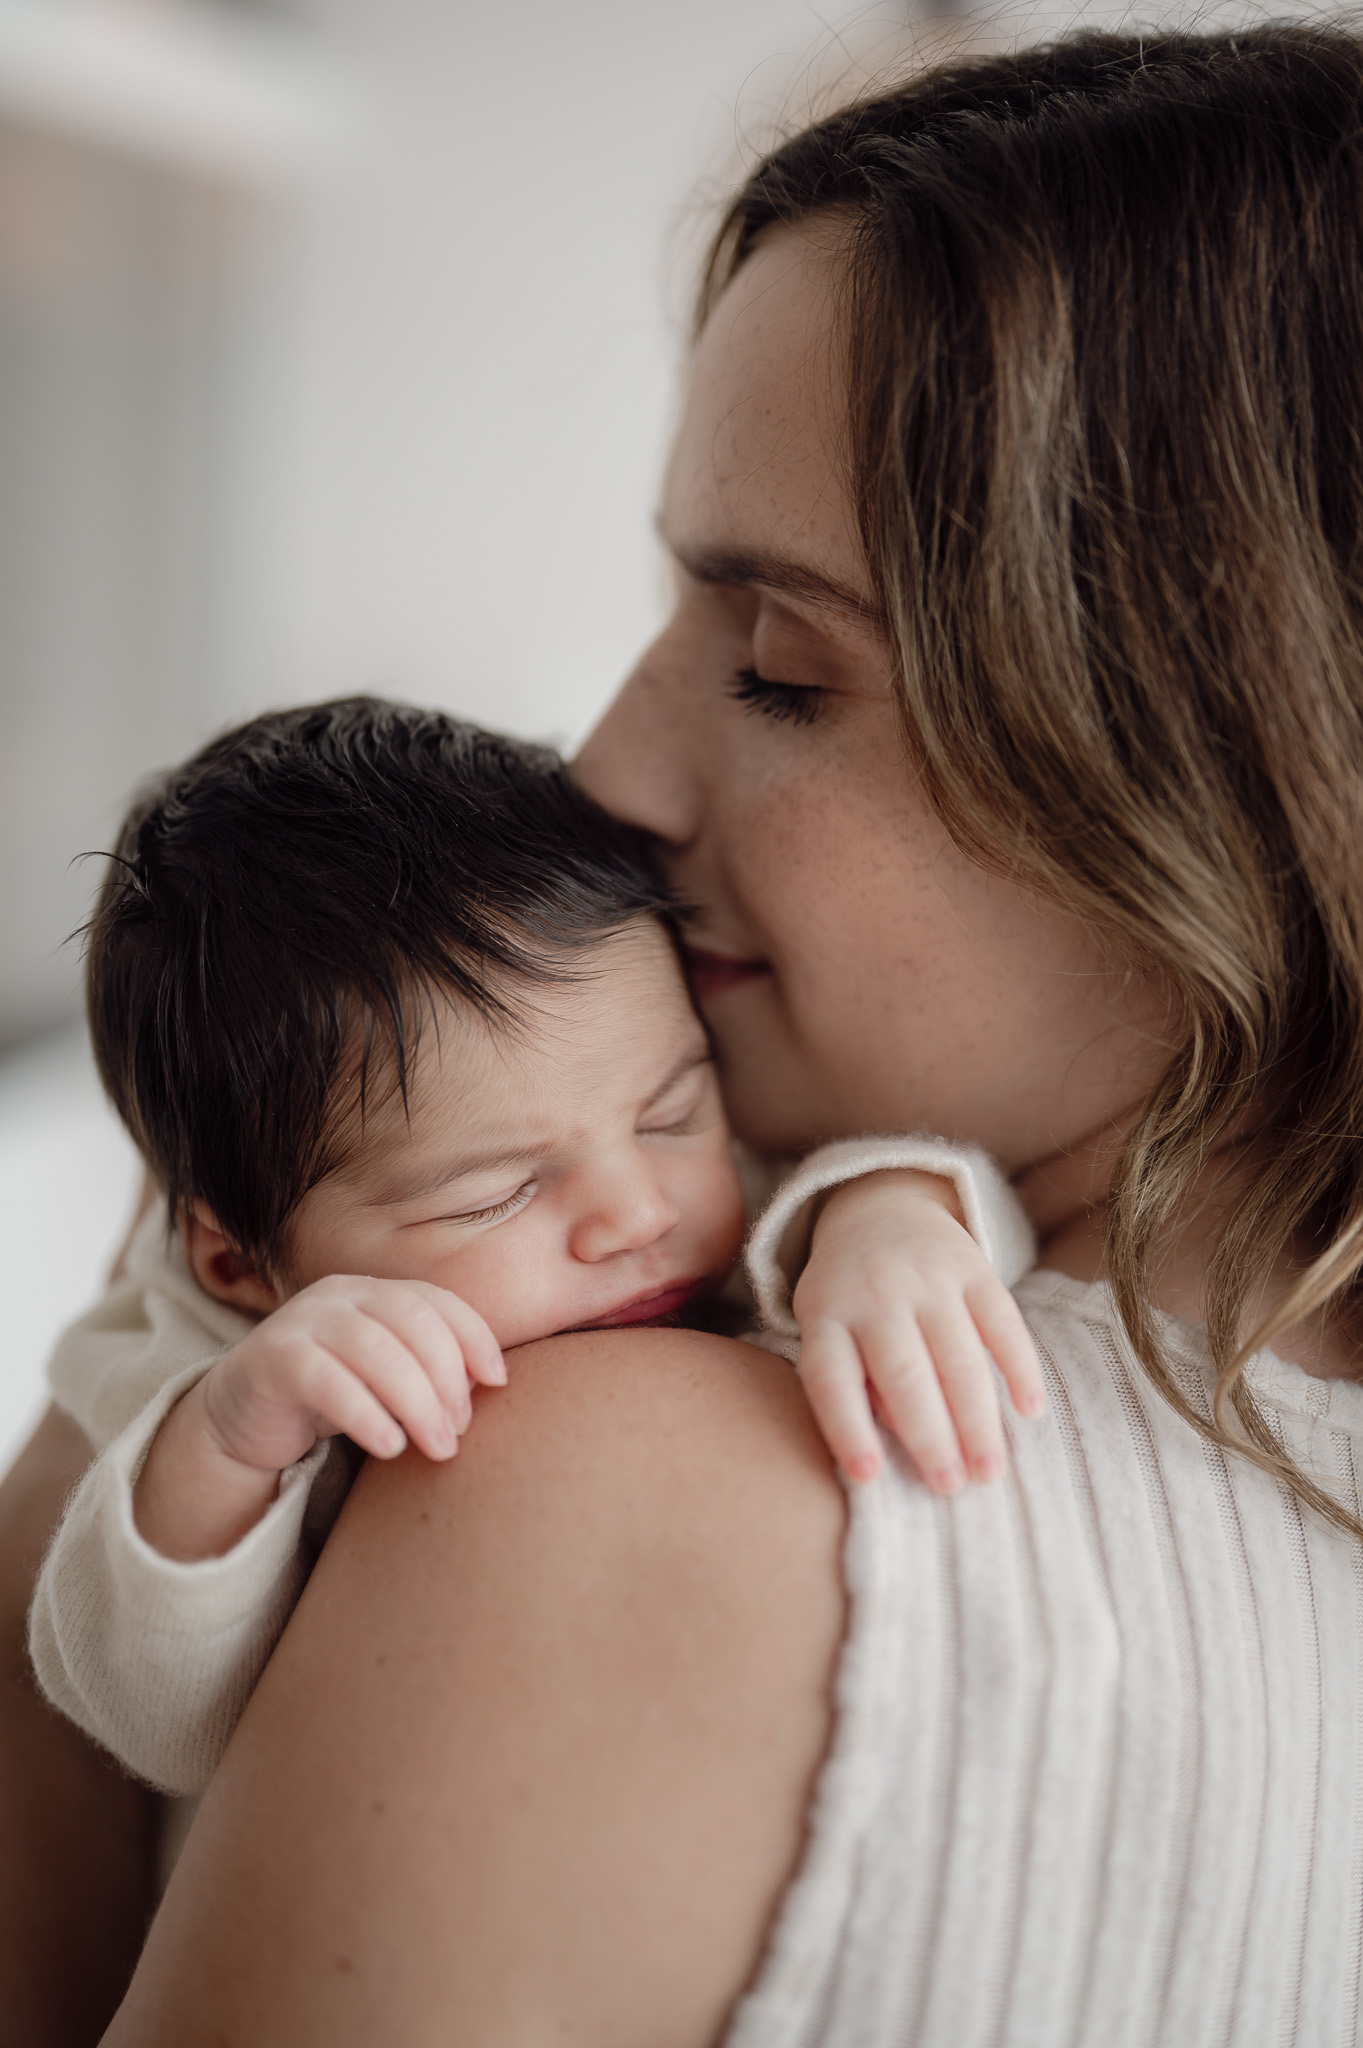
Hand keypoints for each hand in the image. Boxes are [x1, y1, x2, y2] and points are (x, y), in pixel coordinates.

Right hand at [199, 1274, 504, 1472]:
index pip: (436, 1302)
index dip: (474, 1337)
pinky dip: (367, 1414)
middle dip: (447, 1379)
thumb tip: (491, 1383)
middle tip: (459, 1432)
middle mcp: (340, 1294)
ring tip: (437, 1447)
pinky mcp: (273, 1358)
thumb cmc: (329, 1397)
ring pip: (376, 1352)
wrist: (240, 1418)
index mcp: (373, 1292)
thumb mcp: (383, 1378)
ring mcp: (303, 1320)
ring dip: (417, 1403)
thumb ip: (427, 1370)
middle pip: (413, 1324)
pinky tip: (389, 1446)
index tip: (498, 1382)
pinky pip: (329, 1381)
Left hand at [793, 1170, 1043, 1492]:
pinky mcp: (973, 1266)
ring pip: (957, 1355)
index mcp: (825, 1315)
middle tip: (950, 1488)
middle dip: (930, 1436)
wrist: (879, 1208)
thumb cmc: (849, 1299)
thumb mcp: (827, 1331)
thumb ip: (852, 1384)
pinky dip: (1019, 1366)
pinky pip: (1002, 1321)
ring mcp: (926, 1278)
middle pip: (903, 1373)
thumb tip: (893, 1437)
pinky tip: (1029, 1409)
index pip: (830, 1378)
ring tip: (990, 1471)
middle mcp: (873, 1294)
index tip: (869, 1478)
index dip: (848, 1429)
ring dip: (977, 1418)